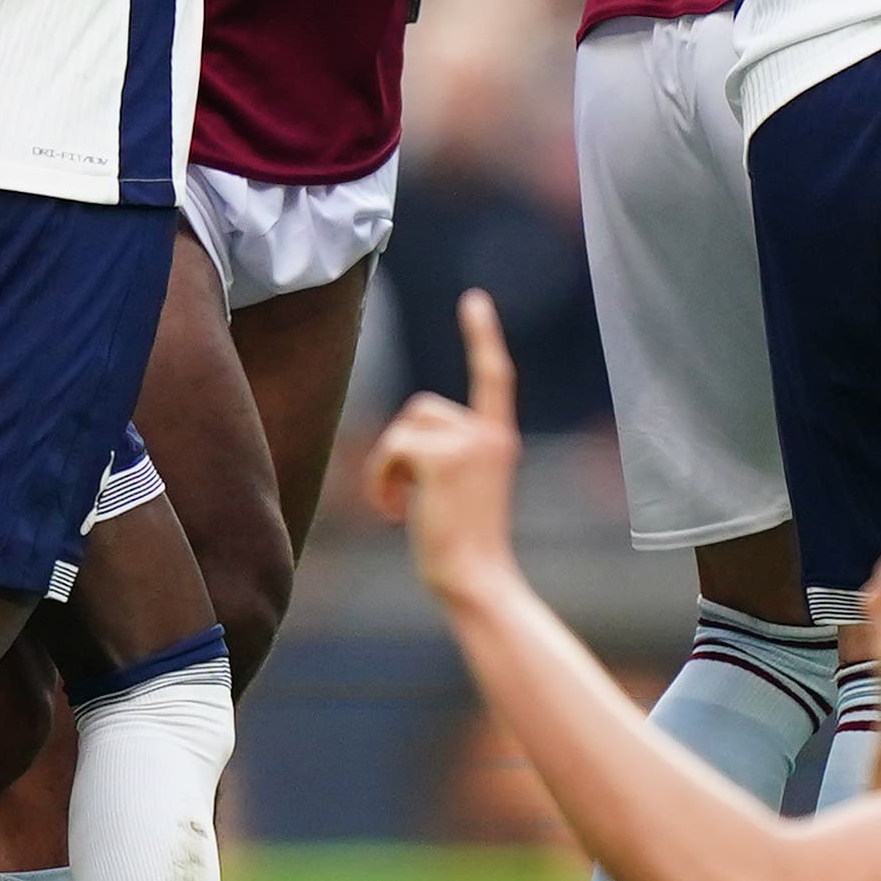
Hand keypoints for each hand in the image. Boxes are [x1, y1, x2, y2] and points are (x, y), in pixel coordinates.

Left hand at [365, 288, 524, 600]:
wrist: (476, 580)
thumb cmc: (465, 547)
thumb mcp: (464, 490)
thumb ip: (449, 455)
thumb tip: (404, 444)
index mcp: (499, 440)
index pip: (494, 376)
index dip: (482, 336)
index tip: (474, 300)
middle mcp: (490, 434)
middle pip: (421, 408)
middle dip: (401, 447)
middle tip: (403, 495)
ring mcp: (469, 445)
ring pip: (403, 428)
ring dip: (388, 466)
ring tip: (399, 505)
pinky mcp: (443, 460)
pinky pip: (391, 449)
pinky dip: (380, 480)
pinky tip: (394, 513)